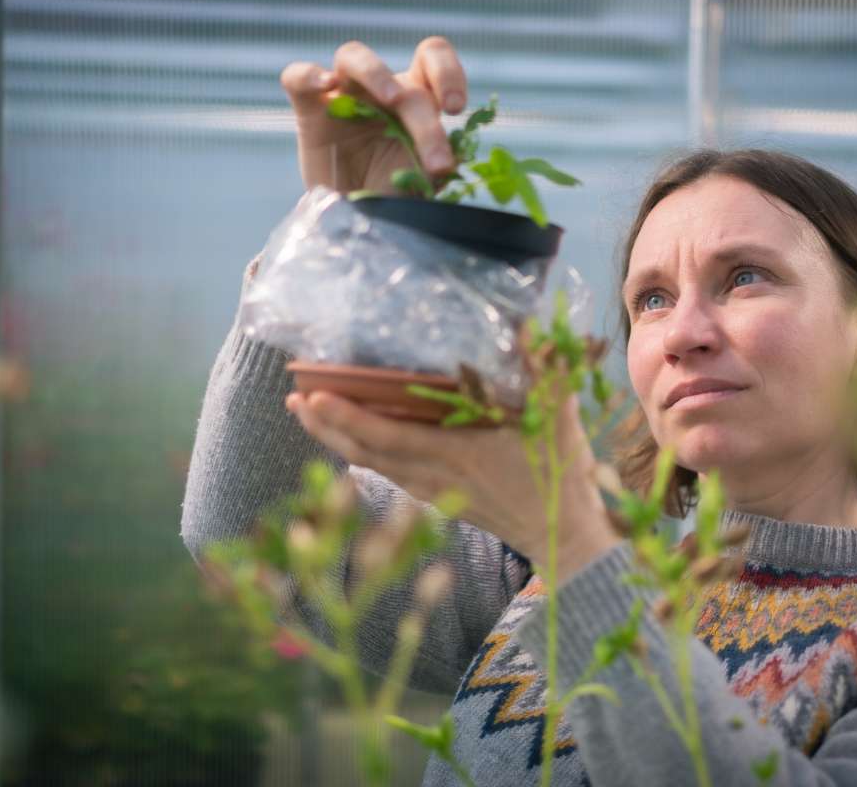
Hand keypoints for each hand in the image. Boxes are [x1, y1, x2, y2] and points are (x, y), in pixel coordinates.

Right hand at [279, 36, 467, 192]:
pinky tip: (325, 86)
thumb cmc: (392, 195)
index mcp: (415, 99)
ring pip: (353, 56)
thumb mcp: (421, 185)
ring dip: (376, 74)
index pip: (432, 59)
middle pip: (404, 81)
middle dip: (426, 125)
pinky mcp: (309, 111)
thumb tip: (448, 165)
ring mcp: (342, 96)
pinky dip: (309, 75)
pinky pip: (298, 78)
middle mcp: (380, 91)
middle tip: (437, 164)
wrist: (353, 223)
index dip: (448, 74)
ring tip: (391, 100)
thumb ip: (436, 169)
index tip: (456, 108)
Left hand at [284, 389, 622, 579]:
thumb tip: (523, 323)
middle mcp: (434, 475)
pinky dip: (360, 453)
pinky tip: (348, 439)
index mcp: (457, 454)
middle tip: (294, 397)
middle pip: (365, 453)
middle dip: (325, 426)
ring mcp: (432, 490)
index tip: (315, 396)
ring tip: (307, 411)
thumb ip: (540, 367)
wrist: (562, 533)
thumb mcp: (555, 413)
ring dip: (335, 438)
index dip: (349, 418)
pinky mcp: (437, 497)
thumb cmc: (559, 472)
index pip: (389, 437)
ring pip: (371, 465)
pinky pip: (387, 473)